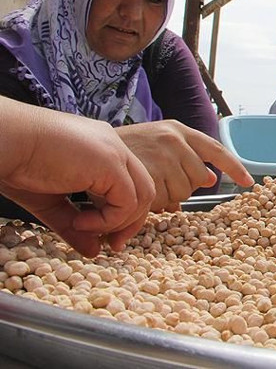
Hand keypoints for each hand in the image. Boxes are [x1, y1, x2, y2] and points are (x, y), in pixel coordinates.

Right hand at [0, 102, 154, 256]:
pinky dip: (109, 219)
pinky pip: (127, 201)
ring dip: (118, 222)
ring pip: (143, 196)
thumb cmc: (17, 164)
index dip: (124, 214)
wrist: (3, 141)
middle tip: (112, 245)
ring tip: (84, 227)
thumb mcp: (51, 201)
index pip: (132, 184)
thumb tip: (93, 251)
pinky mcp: (110, 162)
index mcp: (102, 151)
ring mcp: (115, 152)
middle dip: (131, 222)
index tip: (107, 237)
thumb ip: (74, 224)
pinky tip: (80, 220)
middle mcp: (114, 148)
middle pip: (145, 190)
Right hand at [116, 120, 253, 211]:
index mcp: (179, 130)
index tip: (248, 182)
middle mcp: (174, 140)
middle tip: (160, 181)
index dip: (234, 167)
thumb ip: (186, 159)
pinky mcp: (149, 174)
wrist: (89, 151)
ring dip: (168, 196)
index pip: (216, 150)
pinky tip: (142, 191)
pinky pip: (166, 200)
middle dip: (185, 187)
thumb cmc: (126, 151)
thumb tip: (209, 179)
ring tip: (148, 183)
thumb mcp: (157, 145)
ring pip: (183, 192)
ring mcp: (162, 156)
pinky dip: (156, 203)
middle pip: (200, 177)